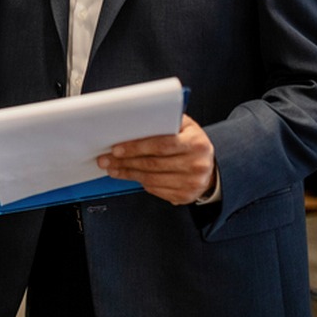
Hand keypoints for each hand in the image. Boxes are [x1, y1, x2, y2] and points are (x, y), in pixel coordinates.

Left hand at [96, 114, 214, 205]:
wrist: (209, 165)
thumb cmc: (191, 141)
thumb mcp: (184, 125)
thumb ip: (165, 120)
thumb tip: (135, 120)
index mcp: (196, 142)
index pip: (161, 145)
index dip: (136, 147)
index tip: (117, 148)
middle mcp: (197, 164)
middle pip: (153, 164)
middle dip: (125, 162)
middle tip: (107, 159)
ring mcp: (192, 183)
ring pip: (152, 179)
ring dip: (128, 174)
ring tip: (113, 169)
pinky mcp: (186, 196)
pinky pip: (157, 190)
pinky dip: (141, 183)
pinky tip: (130, 176)